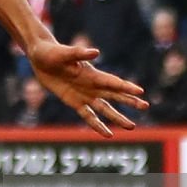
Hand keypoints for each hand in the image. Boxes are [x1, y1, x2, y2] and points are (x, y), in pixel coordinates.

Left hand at [26, 38, 145, 135]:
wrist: (40, 57)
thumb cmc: (52, 52)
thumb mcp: (64, 53)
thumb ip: (79, 54)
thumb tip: (95, 52)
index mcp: (92, 74)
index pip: (113, 82)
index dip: (126, 87)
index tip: (140, 92)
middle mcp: (92, 85)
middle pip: (114, 96)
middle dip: (130, 101)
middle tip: (146, 106)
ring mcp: (84, 95)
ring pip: (105, 109)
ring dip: (117, 118)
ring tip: (132, 126)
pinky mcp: (74, 102)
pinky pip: (88, 117)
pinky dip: (97, 125)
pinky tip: (108, 134)